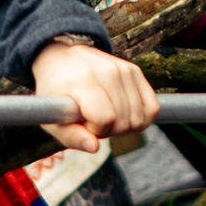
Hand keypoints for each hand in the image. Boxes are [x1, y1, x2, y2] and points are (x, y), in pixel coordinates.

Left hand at [31, 37, 156, 154]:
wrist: (62, 59)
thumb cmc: (56, 92)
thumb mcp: (53, 118)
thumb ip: (71, 136)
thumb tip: (94, 147)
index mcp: (82, 81)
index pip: (105, 119)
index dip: (96, 130)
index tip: (83, 122)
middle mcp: (107, 71)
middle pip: (123, 122)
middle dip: (109, 130)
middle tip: (92, 120)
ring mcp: (123, 69)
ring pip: (138, 118)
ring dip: (123, 125)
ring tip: (105, 114)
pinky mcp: (134, 71)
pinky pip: (152, 108)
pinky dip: (141, 119)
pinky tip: (124, 114)